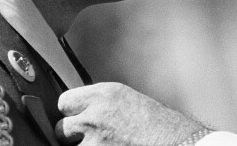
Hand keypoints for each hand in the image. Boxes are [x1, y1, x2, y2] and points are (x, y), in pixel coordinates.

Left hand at [56, 82, 208, 144]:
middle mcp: (95, 115)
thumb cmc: (157, 124)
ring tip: (107, 144)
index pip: (64, 102)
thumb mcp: (126, 100)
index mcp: (104, 95)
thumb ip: (99, 103)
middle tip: (91, 137)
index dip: (70, 113)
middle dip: (72, 135)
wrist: (175, 142)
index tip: (77, 118)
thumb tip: (75, 113)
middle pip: (61, 127)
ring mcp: (94, 141)